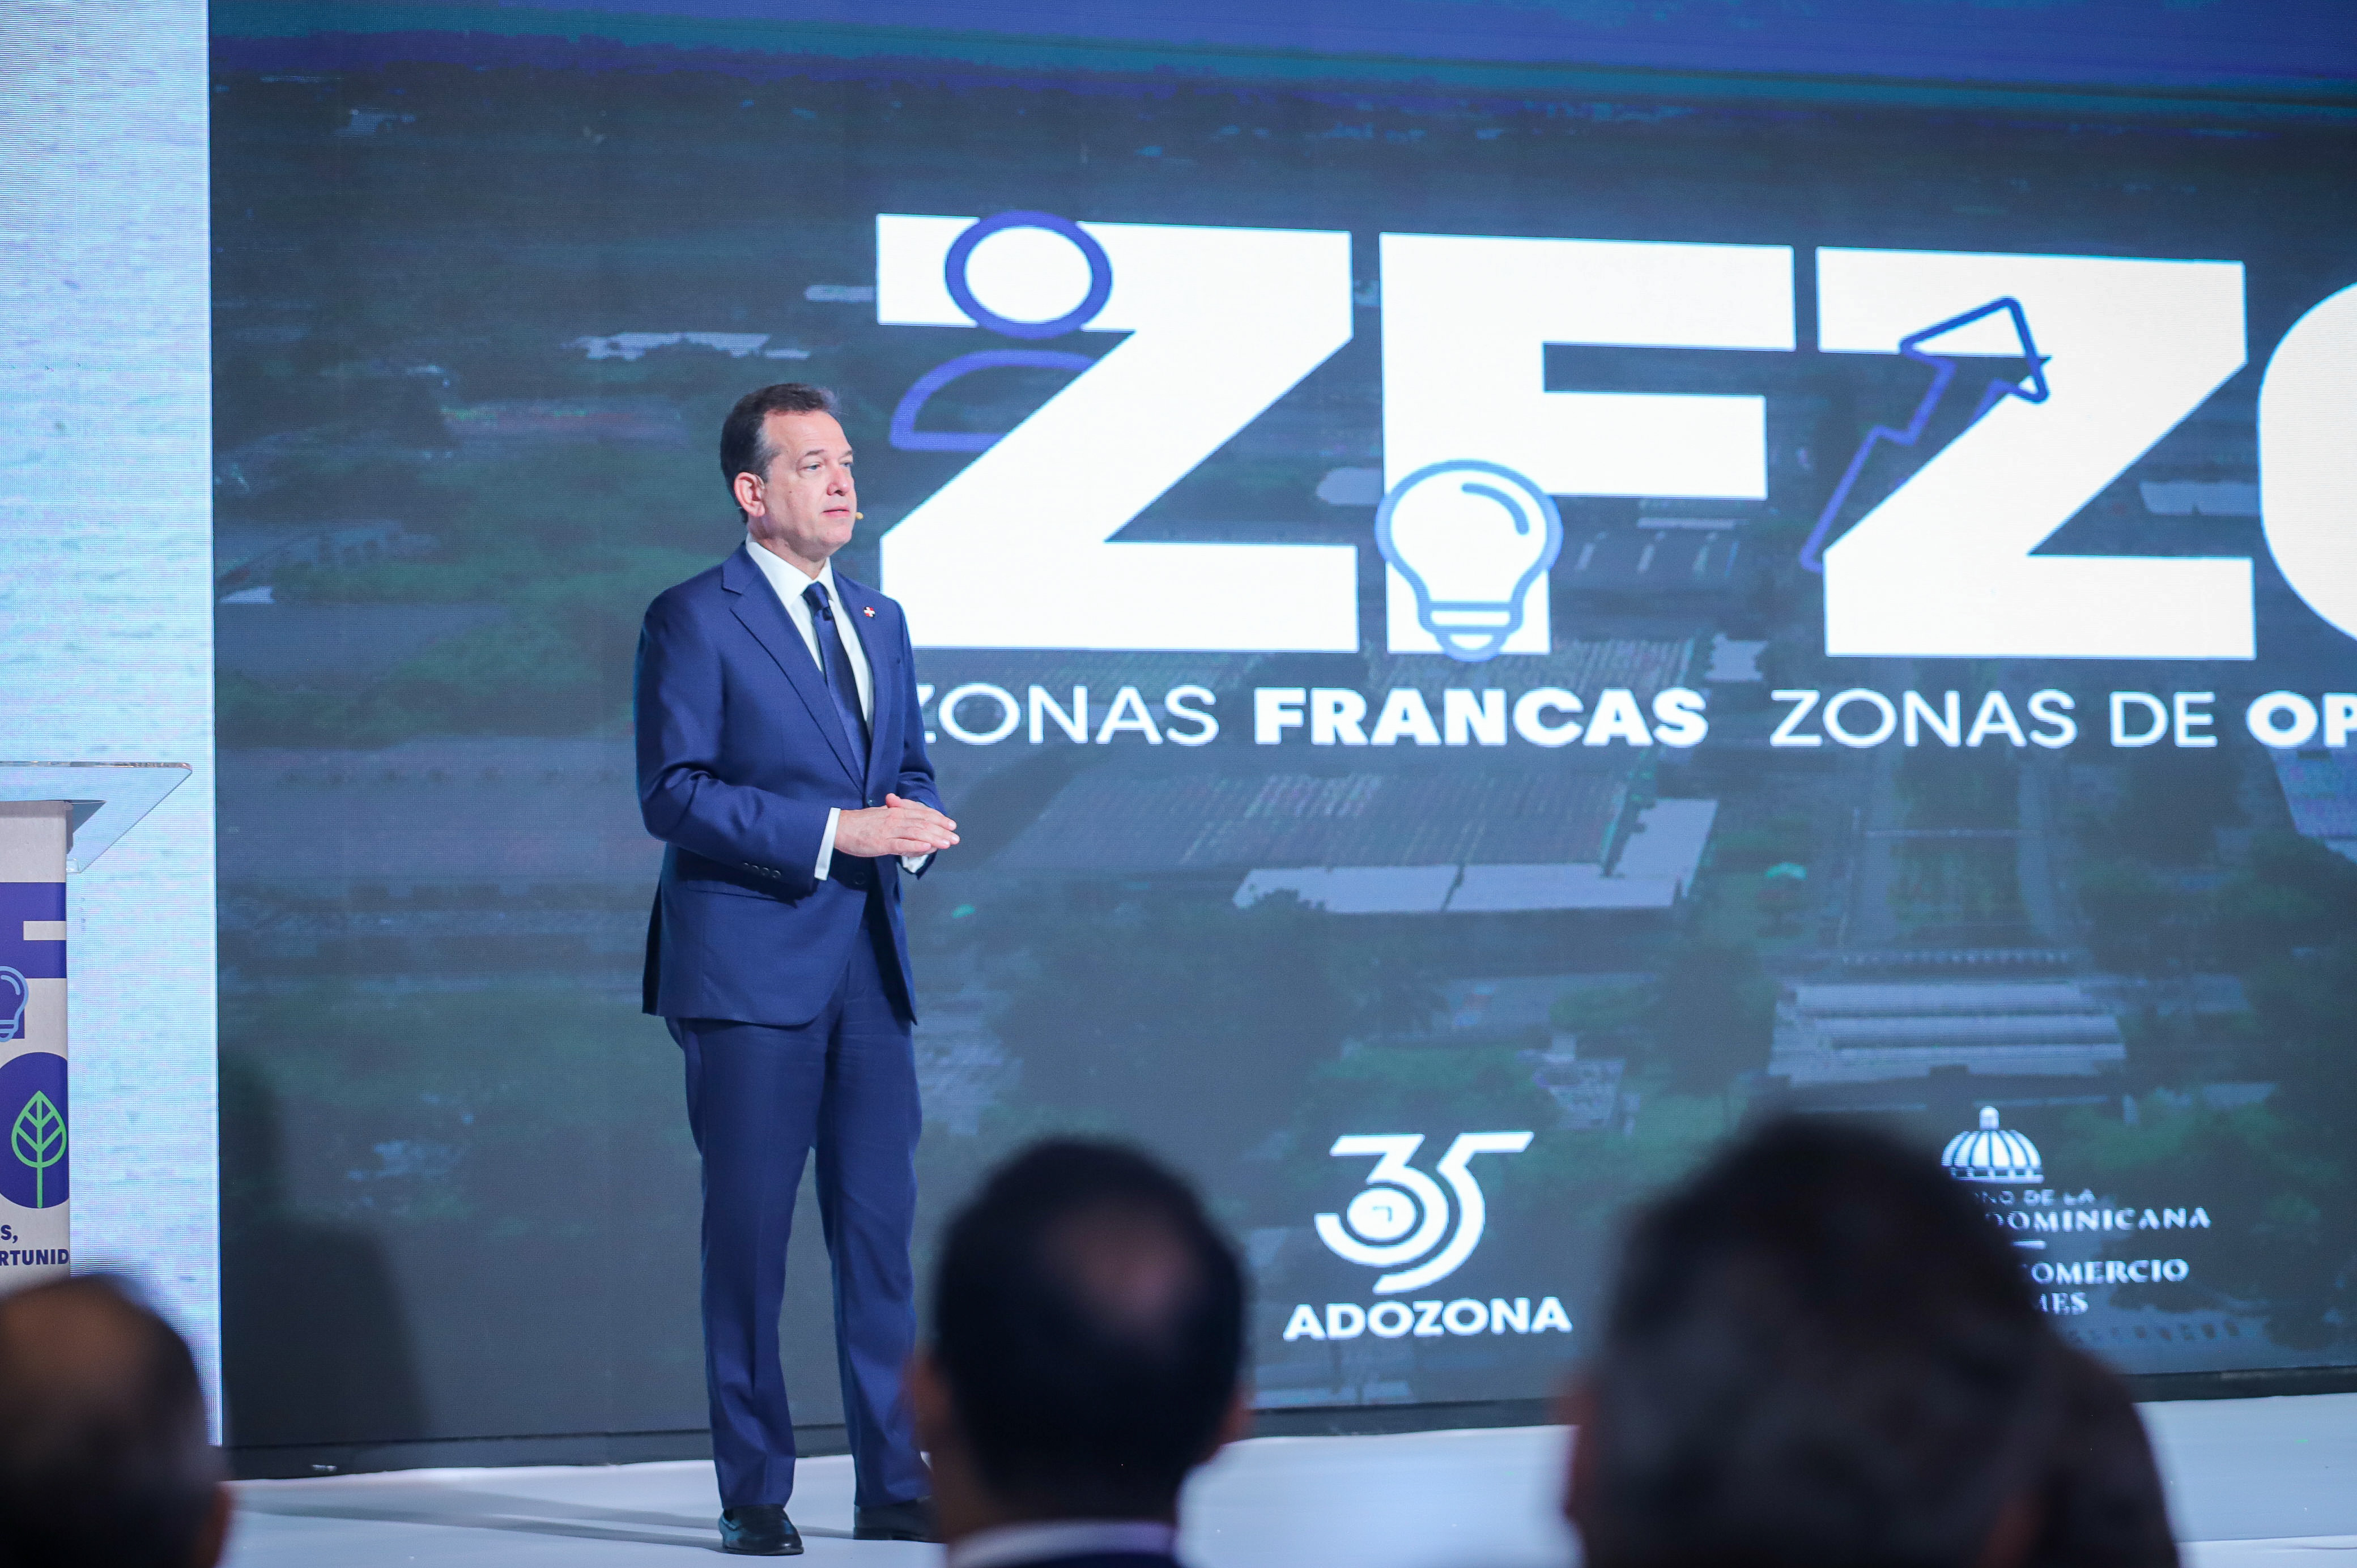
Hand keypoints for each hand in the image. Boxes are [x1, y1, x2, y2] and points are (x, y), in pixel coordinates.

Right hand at [834, 794, 958, 858]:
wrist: (839, 827)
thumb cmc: (861, 823)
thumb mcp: (882, 814)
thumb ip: (898, 815)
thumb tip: (914, 818)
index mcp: (896, 811)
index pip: (922, 813)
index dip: (939, 818)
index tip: (951, 825)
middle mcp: (896, 818)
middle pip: (923, 823)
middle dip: (941, 831)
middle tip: (955, 838)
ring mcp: (889, 831)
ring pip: (916, 833)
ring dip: (934, 838)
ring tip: (947, 844)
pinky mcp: (881, 843)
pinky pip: (901, 845)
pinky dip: (915, 846)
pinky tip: (927, 848)